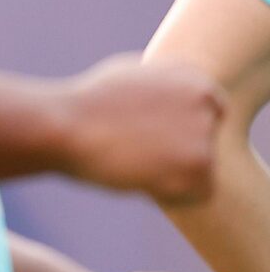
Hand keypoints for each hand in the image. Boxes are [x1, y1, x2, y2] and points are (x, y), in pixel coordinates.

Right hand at [56, 56, 221, 203]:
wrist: (62, 127)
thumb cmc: (84, 104)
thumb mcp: (129, 76)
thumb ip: (162, 86)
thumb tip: (167, 94)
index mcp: (193, 79)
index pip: (208, 115)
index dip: (178, 130)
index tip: (148, 135)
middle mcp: (206, 102)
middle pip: (205, 143)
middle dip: (176, 152)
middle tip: (135, 150)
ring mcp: (203, 133)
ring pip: (202, 170)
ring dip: (172, 174)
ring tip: (132, 162)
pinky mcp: (197, 165)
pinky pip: (198, 194)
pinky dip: (172, 194)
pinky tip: (138, 177)